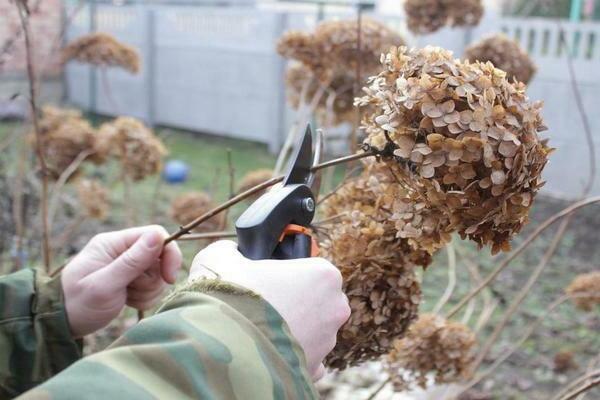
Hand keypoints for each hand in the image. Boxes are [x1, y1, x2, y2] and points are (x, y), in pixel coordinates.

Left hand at [62, 225, 181, 337]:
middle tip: (133, 291)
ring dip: (149, 290)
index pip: (155, 234)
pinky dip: (145, 297)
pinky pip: (152, 286)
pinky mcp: (131, 280)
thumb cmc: (77, 303)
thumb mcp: (104, 284)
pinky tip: (128, 302)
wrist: (61, 324)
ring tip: (127, 298)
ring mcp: (127, 265)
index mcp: (114, 243)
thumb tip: (158, 235)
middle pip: (159, 256)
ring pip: (158, 274)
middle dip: (154, 278)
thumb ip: (132, 261)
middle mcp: (122, 250)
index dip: (168, 254)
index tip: (169, 278)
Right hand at [190, 240, 349, 380]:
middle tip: (260, 303)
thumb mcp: (220, 257)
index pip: (311, 267)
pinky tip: (266, 351)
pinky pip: (306, 360)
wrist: (221, 348)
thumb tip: (230, 252)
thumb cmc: (228, 296)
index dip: (286, 271)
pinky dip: (290, 356)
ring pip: (312, 330)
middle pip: (316, 299)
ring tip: (256, 329)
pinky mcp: (313, 369)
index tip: (266, 277)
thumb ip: (230, 250)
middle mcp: (333, 308)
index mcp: (322, 274)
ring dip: (290, 329)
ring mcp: (327, 342)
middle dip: (293, 301)